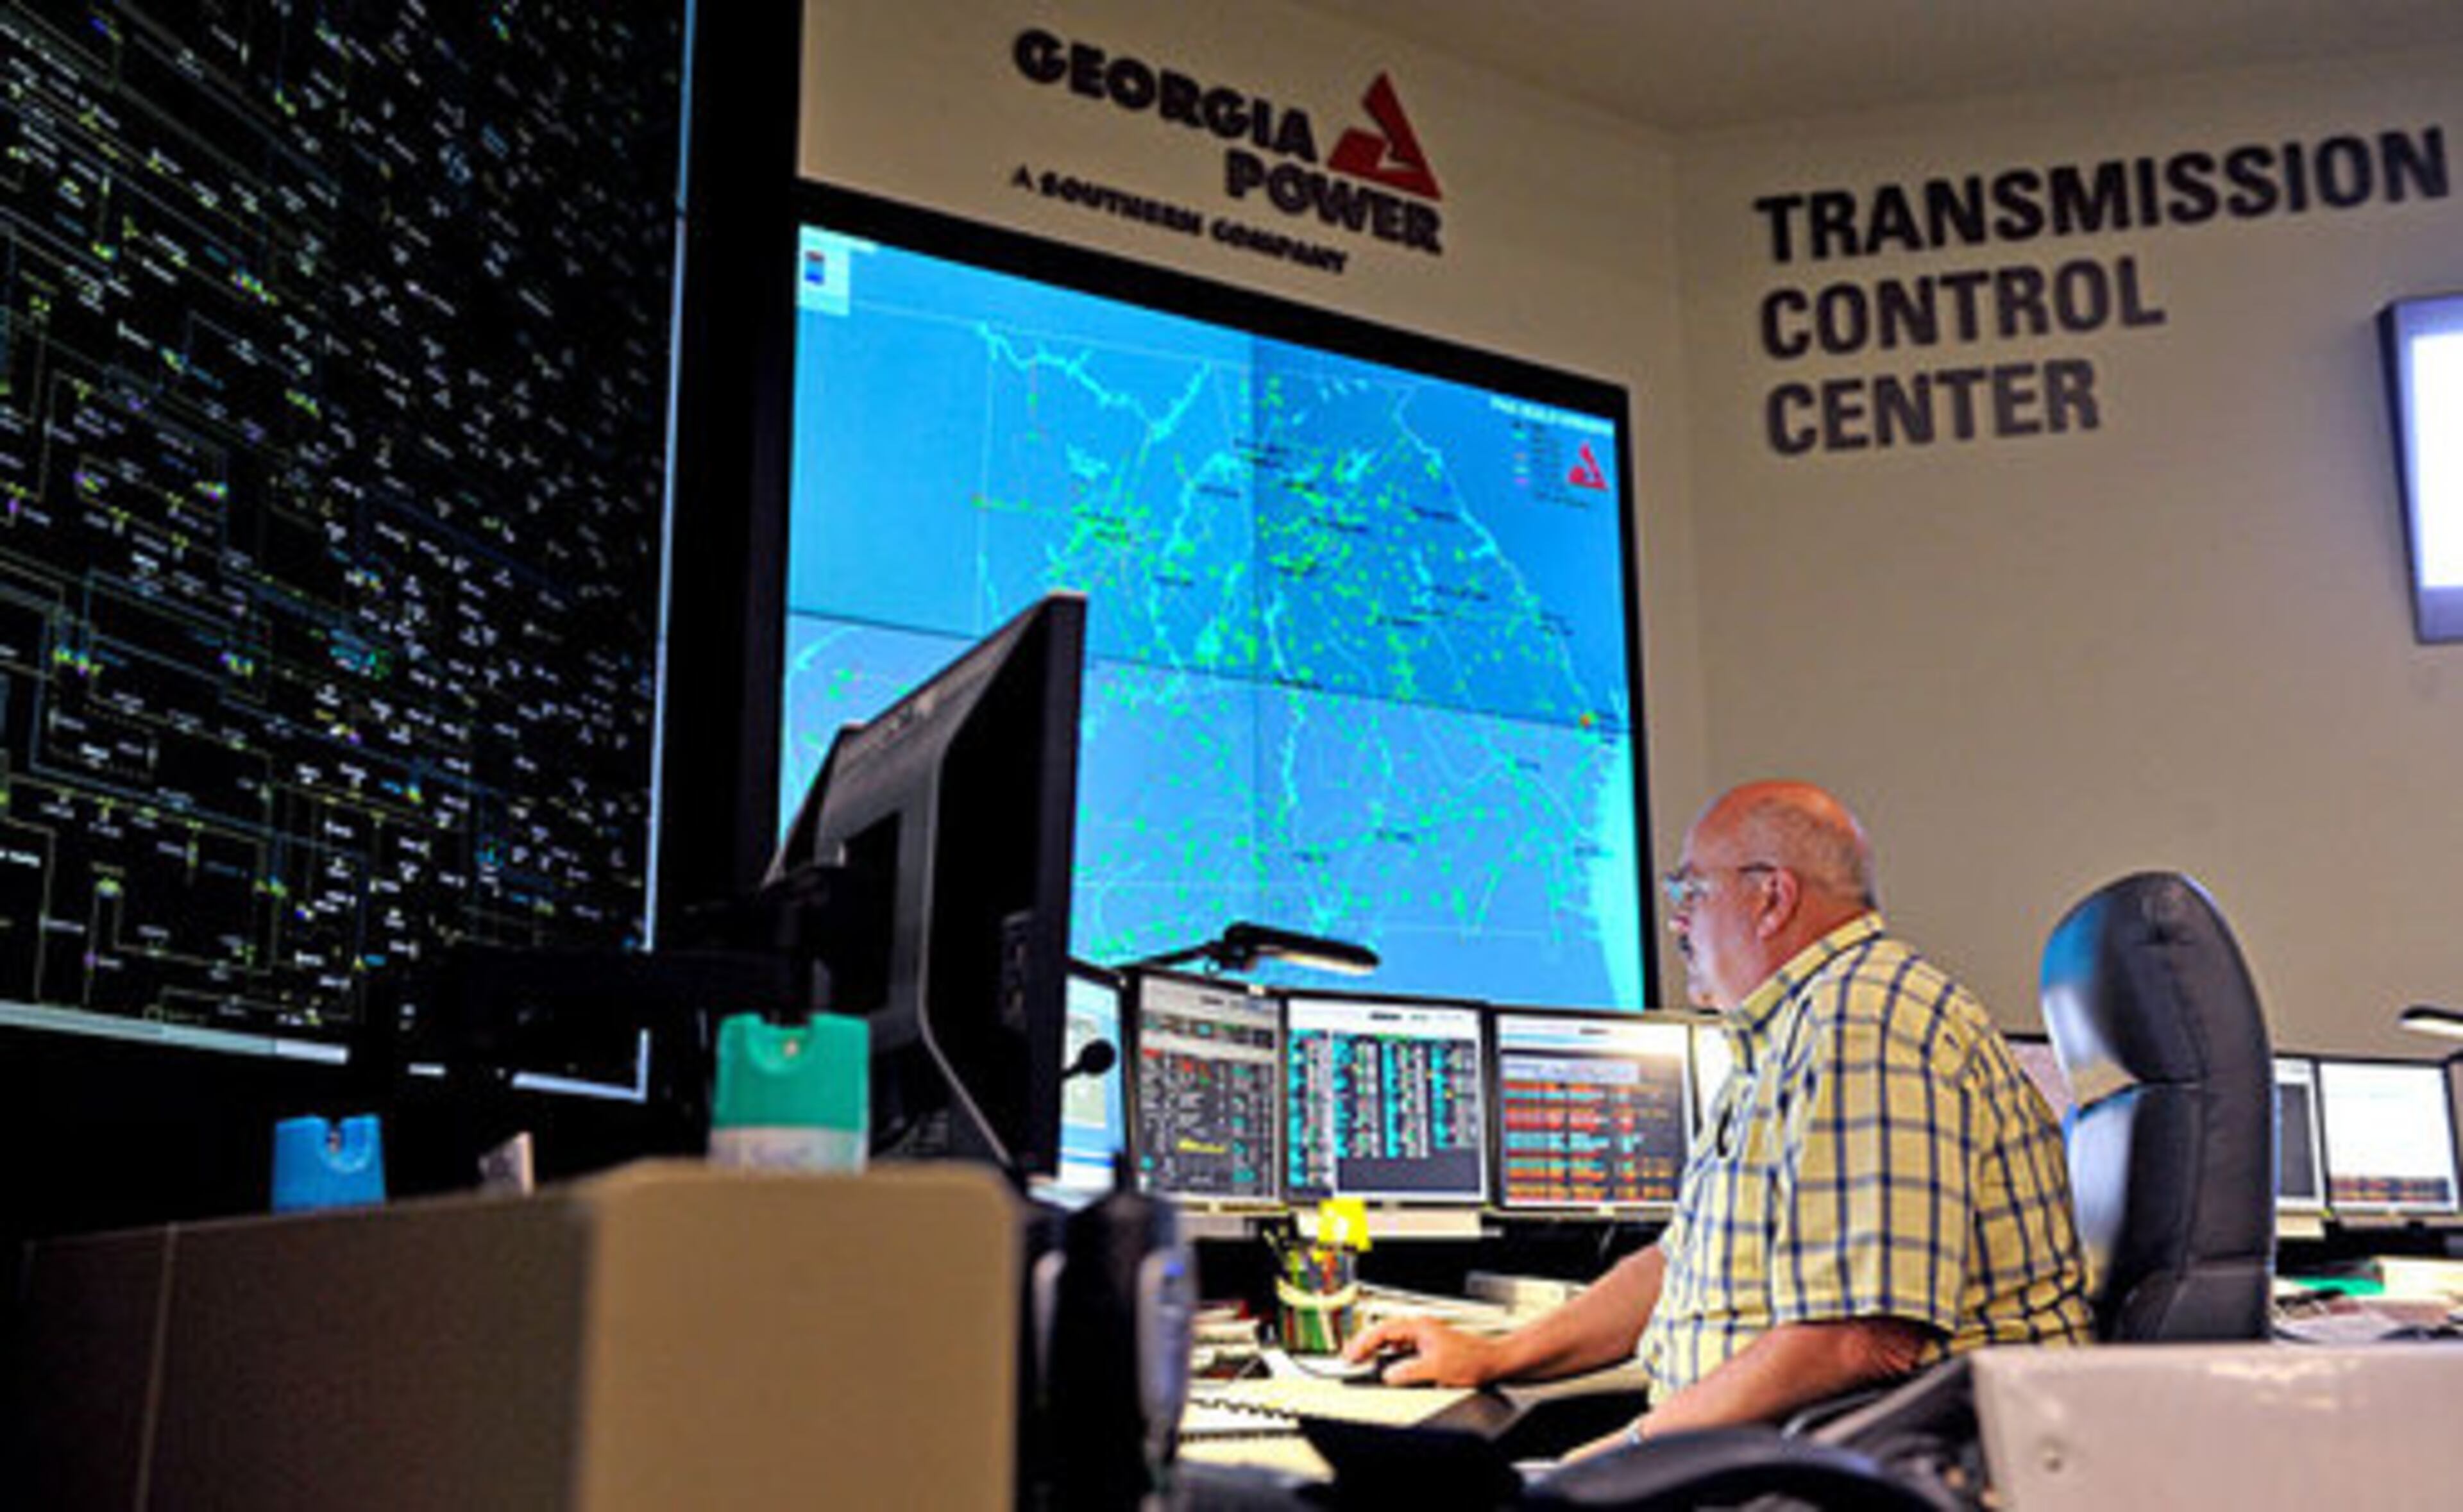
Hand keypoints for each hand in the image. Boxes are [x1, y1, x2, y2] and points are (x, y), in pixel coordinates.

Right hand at [1339, 1315, 1501, 1387]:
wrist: (1491, 1361)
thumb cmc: (1471, 1359)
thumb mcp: (1435, 1369)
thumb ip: (1408, 1372)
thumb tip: (1387, 1375)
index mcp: (1419, 1327)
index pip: (1383, 1331)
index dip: (1363, 1343)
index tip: (1351, 1356)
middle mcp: (1420, 1328)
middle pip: (1383, 1331)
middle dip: (1364, 1343)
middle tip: (1348, 1358)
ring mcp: (1423, 1336)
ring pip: (1391, 1338)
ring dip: (1375, 1347)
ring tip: (1360, 1358)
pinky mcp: (1427, 1345)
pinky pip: (1400, 1346)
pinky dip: (1387, 1352)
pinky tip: (1383, 1361)